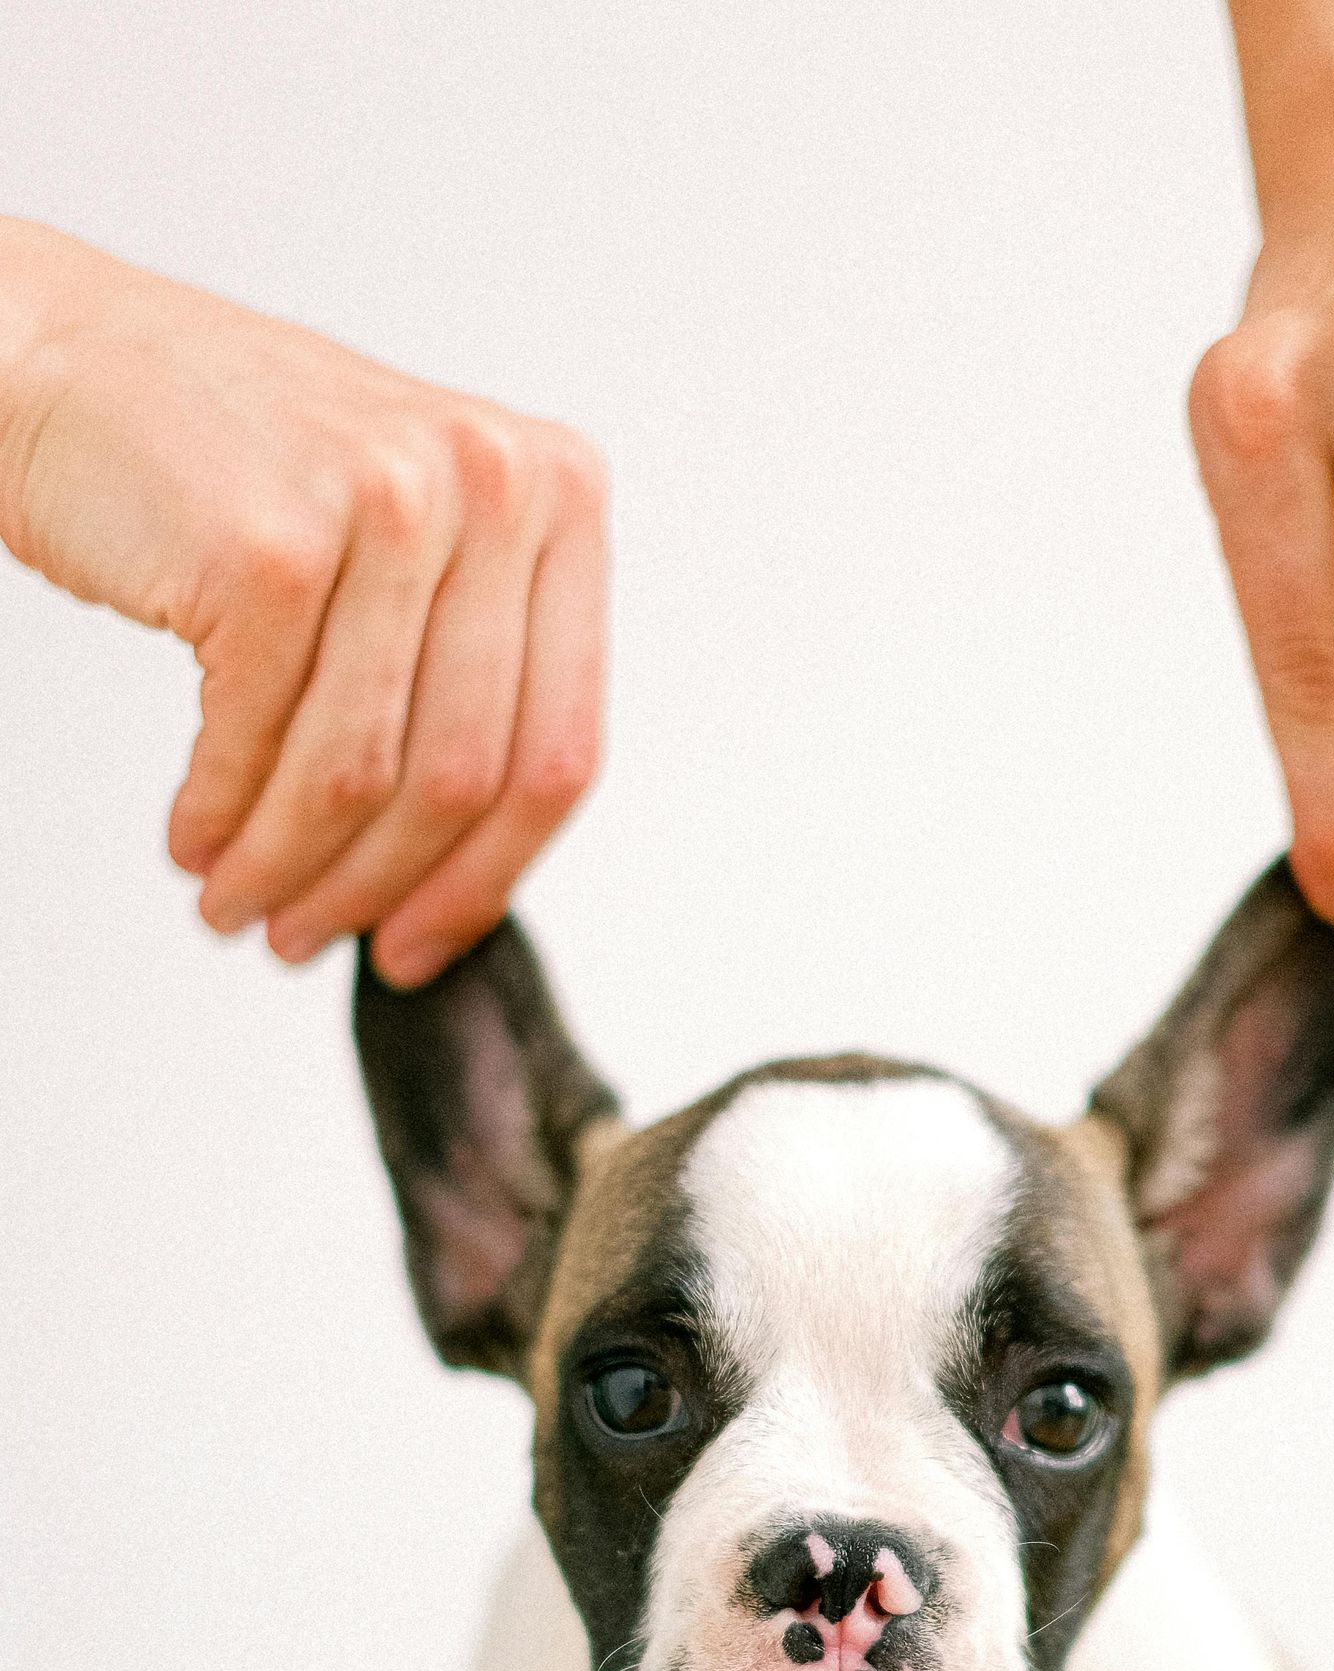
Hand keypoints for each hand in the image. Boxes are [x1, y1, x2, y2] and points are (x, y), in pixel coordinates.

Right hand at [0, 221, 606, 983]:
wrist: (62, 355)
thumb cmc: (230, 457)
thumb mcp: (407, 534)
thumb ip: (467, 664)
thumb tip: (468, 868)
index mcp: (556, 491)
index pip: (558, 746)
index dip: (487, 876)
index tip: (423, 941)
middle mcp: (491, 484)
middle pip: (463, 778)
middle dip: (374, 891)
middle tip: (305, 938)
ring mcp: (386, 506)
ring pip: (360, 776)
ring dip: (286, 869)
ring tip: (237, 903)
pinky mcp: (275, 546)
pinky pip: (261, 743)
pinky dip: (223, 816)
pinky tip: (195, 837)